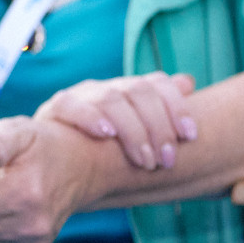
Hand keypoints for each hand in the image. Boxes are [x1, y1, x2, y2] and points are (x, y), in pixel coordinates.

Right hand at [34, 71, 198, 169]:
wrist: (52, 161)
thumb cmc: (100, 150)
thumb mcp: (132, 131)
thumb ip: (159, 108)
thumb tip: (188, 82)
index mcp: (127, 90)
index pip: (157, 84)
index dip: (177, 106)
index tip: (190, 136)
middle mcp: (106, 88)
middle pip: (139, 91)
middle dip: (158, 127)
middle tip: (166, 160)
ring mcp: (80, 96)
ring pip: (111, 99)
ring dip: (132, 131)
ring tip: (145, 160)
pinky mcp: (54, 110)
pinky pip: (71, 105)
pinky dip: (90, 117)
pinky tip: (106, 134)